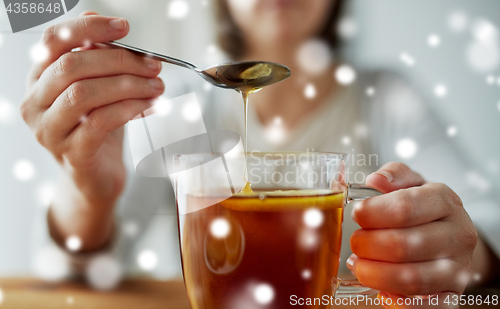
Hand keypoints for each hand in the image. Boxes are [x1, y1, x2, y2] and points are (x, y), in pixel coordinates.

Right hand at [21, 11, 163, 204]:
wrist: (97, 177)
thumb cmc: (98, 129)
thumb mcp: (99, 90)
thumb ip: (99, 59)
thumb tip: (108, 26)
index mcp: (39, 79)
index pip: (54, 41)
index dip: (89, 28)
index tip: (124, 27)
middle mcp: (35, 103)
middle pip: (72, 66)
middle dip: (120, 60)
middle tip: (153, 64)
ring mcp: (50, 130)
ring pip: (84, 93)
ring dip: (128, 85)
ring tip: (156, 85)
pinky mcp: (72, 153)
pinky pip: (100, 122)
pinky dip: (130, 108)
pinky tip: (150, 105)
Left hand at [348, 162, 477, 307]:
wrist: (451, 233)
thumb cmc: (423, 207)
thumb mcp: (411, 182)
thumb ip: (393, 175)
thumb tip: (375, 180)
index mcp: (445, 200)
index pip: (404, 208)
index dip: (372, 213)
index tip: (357, 214)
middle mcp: (457, 234)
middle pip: (403, 245)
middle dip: (367, 245)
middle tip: (356, 242)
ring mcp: (457, 267)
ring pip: (411, 278)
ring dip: (374, 274)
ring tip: (359, 265)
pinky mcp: (452, 294)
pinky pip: (425, 306)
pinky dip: (397, 301)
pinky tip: (381, 291)